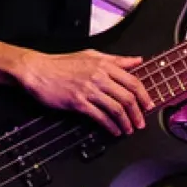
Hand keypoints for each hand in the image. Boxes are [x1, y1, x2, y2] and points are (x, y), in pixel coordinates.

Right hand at [13, 48, 152, 135]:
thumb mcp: (91, 55)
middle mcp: (99, 76)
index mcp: (104, 64)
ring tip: (129, 130)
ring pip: (116, 108)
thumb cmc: (62, 63)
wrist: (38, 71)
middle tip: (141, 122)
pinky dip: (110, 126)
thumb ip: (116, 59)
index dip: (144, 95)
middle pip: (127, 97)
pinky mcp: (78, 102)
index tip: (149, 105)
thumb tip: (137, 60)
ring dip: (126, 122)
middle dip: (138, 113)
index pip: (132, 81)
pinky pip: (100, 117)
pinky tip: (114, 131)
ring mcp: (89, 90)